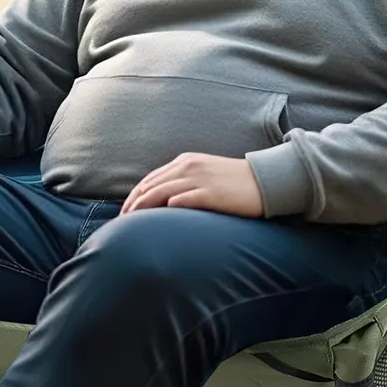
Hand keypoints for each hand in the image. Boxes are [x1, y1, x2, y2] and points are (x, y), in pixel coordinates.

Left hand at [120, 153, 264, 217]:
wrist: (265, 180)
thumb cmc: (234, 182)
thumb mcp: (205, 174)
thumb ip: (183, 182)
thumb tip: (162, 201)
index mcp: (185, 161)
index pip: (150, 179)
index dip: (134, 196)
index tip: (124, 213)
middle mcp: (189, 167)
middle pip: (151, 186)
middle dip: (133, 204)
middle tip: (121, 223)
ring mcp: (200, 179)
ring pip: (162, 192)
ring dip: (144, 208)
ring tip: (132, 224)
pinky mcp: (212, 193)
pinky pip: (186, 199)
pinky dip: (170, 206)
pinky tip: (160, 217)